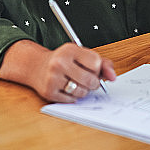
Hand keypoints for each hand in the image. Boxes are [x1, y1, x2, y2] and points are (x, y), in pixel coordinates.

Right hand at [0, 40, 115, 102]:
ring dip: (84, 91)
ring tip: (76, 83)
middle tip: (87, 79)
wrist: (36, 66)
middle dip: (93, 83)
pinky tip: (67, 88)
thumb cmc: (64, 61)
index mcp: (70, 49)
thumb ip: (102, 64)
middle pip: (90, 80)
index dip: (97, 69)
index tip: (91, 68)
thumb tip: (113, 77)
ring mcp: (53, 77)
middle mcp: (60, 62)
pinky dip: (73, 97)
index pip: (96, 63)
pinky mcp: (49, 92)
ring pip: (82, 92)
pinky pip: (71, 100)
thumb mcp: (81, 55)